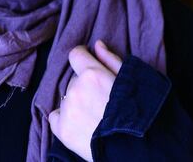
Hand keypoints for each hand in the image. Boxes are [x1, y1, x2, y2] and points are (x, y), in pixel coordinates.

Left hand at [48, 40, 123, 160]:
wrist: (133, 147)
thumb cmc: (136, 112)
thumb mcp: (129, 81)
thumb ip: (110, 60)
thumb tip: (97, 44)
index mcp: (92, 74)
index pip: (76, 55)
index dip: (82, 57)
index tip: (86, 63)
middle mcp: (75, 89)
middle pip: (75, 80)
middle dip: (84, 86)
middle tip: (100, 100)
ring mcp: (67, 109)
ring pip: (67, 97)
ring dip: (76, 102)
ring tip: (94, 116)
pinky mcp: (62, 129)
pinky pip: (56, 116)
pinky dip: (64, 118)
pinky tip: (80, 125)